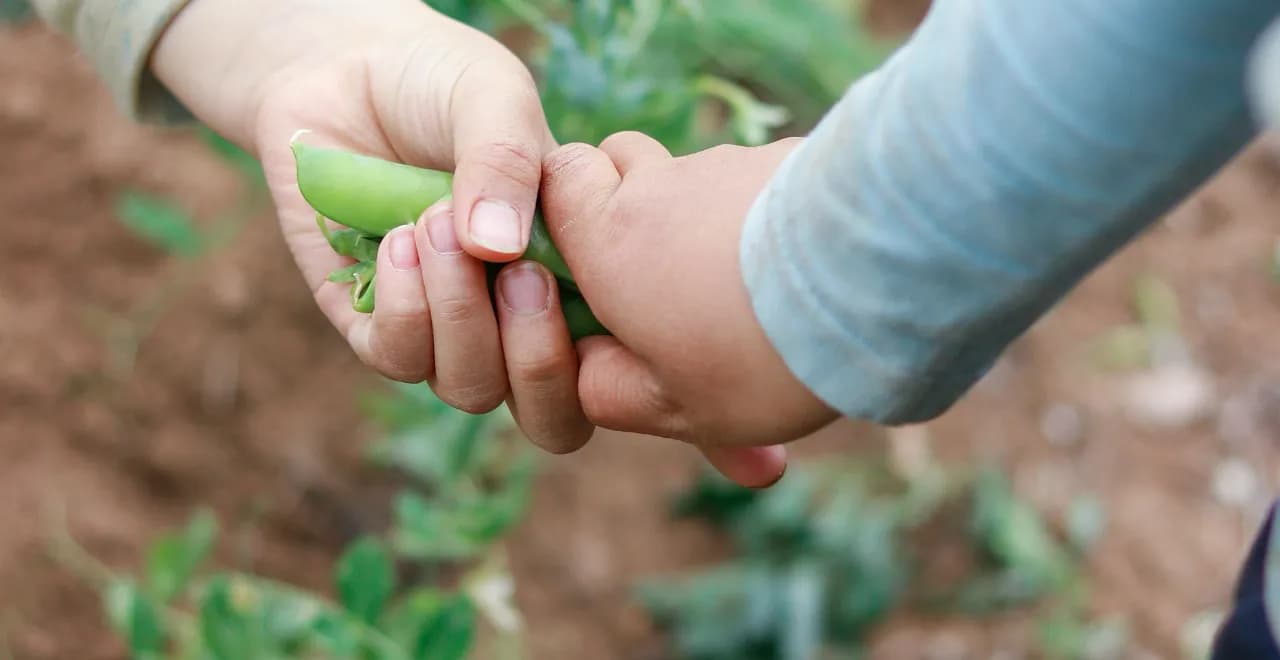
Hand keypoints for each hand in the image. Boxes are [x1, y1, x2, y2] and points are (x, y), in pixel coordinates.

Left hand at [152, 1, 588, 443]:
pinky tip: (395, 240)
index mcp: (576, 275)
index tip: (569, 277)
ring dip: (459, 317)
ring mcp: (447, 327)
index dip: (608, 360)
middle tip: (516, 272)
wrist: (343, 67)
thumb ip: (508, 161)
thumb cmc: (440, 80)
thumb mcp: (493, 97)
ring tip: (432, 222)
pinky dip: (402, 309)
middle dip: (536, 357)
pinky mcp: (373, 321)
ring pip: (472, 388)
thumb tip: (501, 251)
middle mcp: (517, 317)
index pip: (613, 366)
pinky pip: (398, 359)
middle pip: (552, 413)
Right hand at [531, 133, 839, 450]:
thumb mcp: (674, 407)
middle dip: (628, 201)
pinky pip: (754, 180)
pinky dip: (758, 213)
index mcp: (609, 240)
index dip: (564, 208)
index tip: (588, 262)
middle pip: (622, 160)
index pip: (556, 177)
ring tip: (744, 288)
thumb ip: (609, 389)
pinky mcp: (788, 158)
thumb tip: (587, 371)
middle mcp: (659, 185)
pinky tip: (795, 270)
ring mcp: (727, 164)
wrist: (874, 282)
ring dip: (700, 215)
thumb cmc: (758, 356)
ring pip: (693, 174)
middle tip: (662, 274)